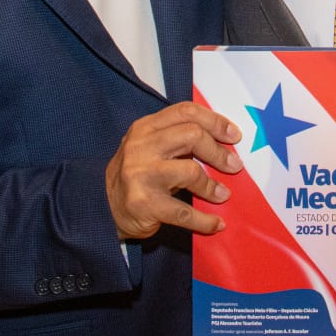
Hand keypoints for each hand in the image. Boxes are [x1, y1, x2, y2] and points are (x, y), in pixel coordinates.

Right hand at [106, 102, 242, 239]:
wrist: (101, 207)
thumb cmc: (136, 175)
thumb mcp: (150, 148)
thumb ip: (178, 140)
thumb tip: (224, 143)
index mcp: (145, 127)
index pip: (185, 112)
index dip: (215, 121)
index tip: (234, 135)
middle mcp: (140, 146)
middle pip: (192, 135)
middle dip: (219, 152)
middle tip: (234, 166)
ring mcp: (140, 175)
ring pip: (190, 171)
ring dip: (213, 186)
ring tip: (223, 195)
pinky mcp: (143, 204)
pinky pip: (183, 211)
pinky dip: (204, 219)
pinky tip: (216, 223)